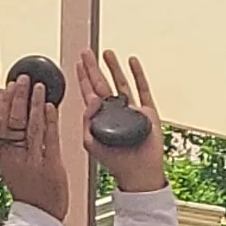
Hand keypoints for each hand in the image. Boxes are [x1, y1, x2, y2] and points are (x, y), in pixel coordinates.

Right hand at [0, 70, 72, 220]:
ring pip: (32, 127)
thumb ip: (13, 146)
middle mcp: (17, 158)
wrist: (40, 217)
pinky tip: (50, 107)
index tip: (9, 87)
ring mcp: (34, 162)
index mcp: (5, 157)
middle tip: (23, 79)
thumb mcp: (13, 167)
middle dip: (19, 98)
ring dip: (35, 104)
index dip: (5, 104)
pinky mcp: (51, 167)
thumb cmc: (29, 192)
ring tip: (38, 87)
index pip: (2, 124)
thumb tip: (11, 123)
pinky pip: (50, 140)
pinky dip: (50, 122)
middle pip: (15, 122)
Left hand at [81, 50, 167, 193]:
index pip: (88, 93)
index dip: (83, 78)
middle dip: (93, 67)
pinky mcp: (147, 112)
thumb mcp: (90, 143)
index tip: (78, 63)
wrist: (139, 172)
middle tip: (87, 53)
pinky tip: (132, 62)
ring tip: (106, 53)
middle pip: (102, 83)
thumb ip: (86, 121)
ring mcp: (131, 110)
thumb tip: (90, 99)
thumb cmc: (116, 162)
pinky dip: (138, 74)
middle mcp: (115, 111)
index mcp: (100, 118)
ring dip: (113, 67)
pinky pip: (142, 88)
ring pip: (120, 82)